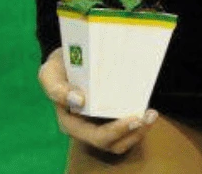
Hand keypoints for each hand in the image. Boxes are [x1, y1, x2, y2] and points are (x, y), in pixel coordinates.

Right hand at [38, 48, 157, 154]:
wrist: (69, 58)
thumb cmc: (59, 67)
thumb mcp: (50, 73)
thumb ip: (57, 88)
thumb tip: (78, 100)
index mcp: (71, 123)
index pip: (95, 136)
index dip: (116, 132)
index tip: (134, 118)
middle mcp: (86, 128)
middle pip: (111, 142)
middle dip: (133, 132)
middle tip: (150, 115)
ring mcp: (99, 124)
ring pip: (121, 140)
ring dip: (139, 131)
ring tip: (152, 115)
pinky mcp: (110, 116)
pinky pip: (126, 129)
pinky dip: (139, 124)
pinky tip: (149, 112)